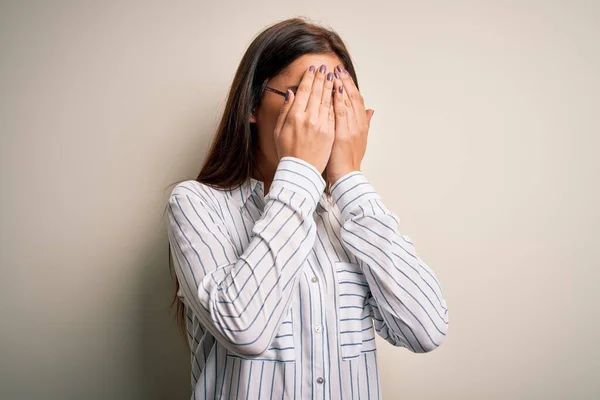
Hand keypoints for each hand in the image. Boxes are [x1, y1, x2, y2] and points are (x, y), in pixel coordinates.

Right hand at [274, 65, 335, 173]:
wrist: (300, 171)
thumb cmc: (287, 152)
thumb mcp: (279, 130)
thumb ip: (285, 110)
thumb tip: (291, 93)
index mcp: (295, 116)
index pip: (304, 91)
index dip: (309, 78)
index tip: (312, 68)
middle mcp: (309, 118)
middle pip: (317, 93)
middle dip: (321, 78)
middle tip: (325, 67)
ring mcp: (321, 125)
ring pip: (328, 101)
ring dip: (330, 86)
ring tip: (333, 76)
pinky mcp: (331, 132)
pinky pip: (334, 113)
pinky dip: (336, 101)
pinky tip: (338, 93)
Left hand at [325, 65, 374, 185]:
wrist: (347, 176)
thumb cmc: (347, 160)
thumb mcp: (359, 140)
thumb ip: (365, 123)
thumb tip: (371, 110)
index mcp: (361, 125)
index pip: (357, 100)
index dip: (350, 86)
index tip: (343, 74)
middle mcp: (358, 124)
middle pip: (353, 98)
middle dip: (346, 82)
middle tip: (339, 68)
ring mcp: (352, 129)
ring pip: (348, 102)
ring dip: (341, 86)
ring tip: (335, 73)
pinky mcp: (344, 134)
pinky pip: (341, 113)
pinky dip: (338, 99)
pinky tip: (333, 89)